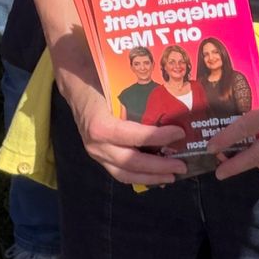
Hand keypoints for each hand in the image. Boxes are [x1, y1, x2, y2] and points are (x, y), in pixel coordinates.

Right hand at [57, 65, 185, 185]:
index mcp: (101, 126)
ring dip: (150, 178)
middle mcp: (97, 145)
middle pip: (130, 162)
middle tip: (182, 165)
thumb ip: (136, 94)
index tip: (179, 133)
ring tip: (171, 176)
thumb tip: (171, 97)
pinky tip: (156, 176)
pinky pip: (119, 172)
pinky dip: (139, 177)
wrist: (76, 88)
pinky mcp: (99, 157)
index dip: (158, 137)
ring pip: (124, 174)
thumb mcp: (114, 84)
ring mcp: (96, 153)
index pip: (133, 137)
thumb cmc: (97, 81)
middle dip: (158, 167)